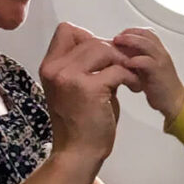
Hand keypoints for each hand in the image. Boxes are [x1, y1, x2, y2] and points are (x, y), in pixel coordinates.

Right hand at [39, 22, 138, 163]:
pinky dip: (130, 76)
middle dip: (112, 52)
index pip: (66, 31)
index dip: (88, 38)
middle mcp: (56, 69)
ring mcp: (70, 77)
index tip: (102, 58)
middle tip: (125, 68)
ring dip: (122, 61)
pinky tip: (133, 87)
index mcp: (50, 67)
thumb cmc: (79, 124)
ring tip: (130, 78)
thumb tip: (107, 48)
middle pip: (90, 39)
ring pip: (104, 49)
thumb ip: (84, 67)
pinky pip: (117, 69)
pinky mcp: (89, 88)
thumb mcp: (73, 88)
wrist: (78, 153)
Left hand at [113, 28, 183, 123]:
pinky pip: (147, 62)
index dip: (131, 31)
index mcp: (159, 51)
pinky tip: (126, 63)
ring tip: (118, 45)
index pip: (146, 32)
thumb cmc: (159, 86)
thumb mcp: (147, 68)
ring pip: (146, 44)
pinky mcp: (159, 72)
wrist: (174, 101)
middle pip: (145, 35)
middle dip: (128, 34)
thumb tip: (121, 53)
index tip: (119, 35)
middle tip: (116, 38)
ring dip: (130, 42)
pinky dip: (135, 60)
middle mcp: (161, 53)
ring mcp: (161, 61)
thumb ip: (137, 59)